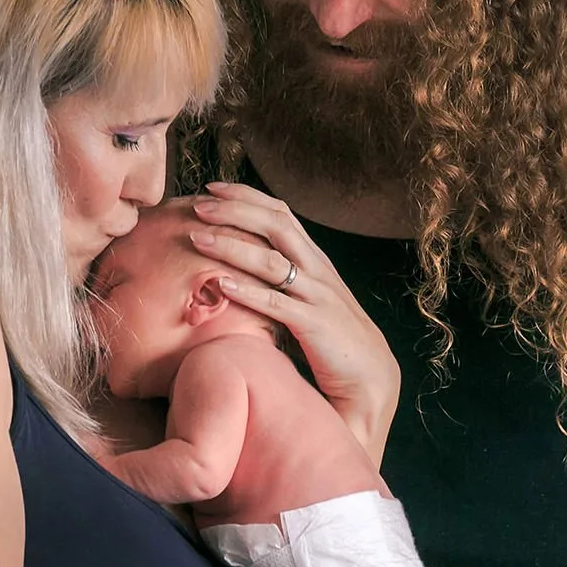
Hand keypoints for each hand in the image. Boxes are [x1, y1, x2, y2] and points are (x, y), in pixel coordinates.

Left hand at [187, 182, 400, 461]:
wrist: (370, 379)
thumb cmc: (330, 341)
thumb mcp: (307, 301)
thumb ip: (281, 281)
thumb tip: (238, 266)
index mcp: (315, 260)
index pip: (281, 213)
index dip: (246, 196)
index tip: (211, 187)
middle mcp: (318, 270)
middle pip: (276, 225)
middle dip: (234, 210)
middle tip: (197, 205)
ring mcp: (318, 296)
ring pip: (272, 260)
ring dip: (231, 246)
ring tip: (197, 239)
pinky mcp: (315, 325)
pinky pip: (277, 304)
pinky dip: (247, 291)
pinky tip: (220, 283)